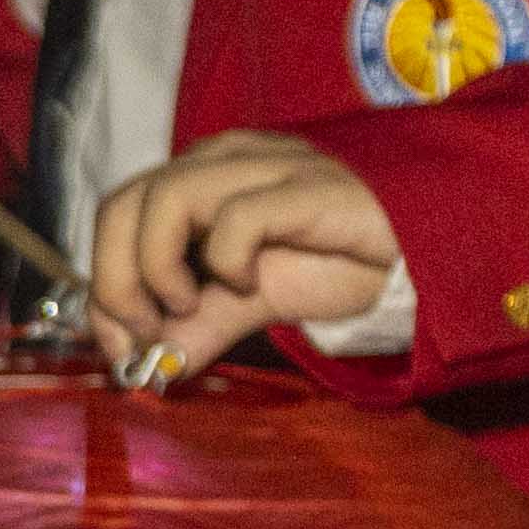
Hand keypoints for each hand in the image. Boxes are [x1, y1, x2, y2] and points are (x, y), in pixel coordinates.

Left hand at [91, 130, 400, 378]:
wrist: (424, 251)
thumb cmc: (339, 261)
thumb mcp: (252, 301)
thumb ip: (199, 326)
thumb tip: (146, 367)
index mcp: (199, 179)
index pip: (117, 215)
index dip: (103, 281)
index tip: (120, 344)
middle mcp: (220, 161)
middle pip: (125, 203)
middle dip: (116, 278)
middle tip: (147, 330)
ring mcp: (263, 165)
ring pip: (166, 196)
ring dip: (157, 265)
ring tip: (191, 305)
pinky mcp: (305, 185)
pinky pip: (238, 213)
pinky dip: (225, 258)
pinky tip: (247, 284)